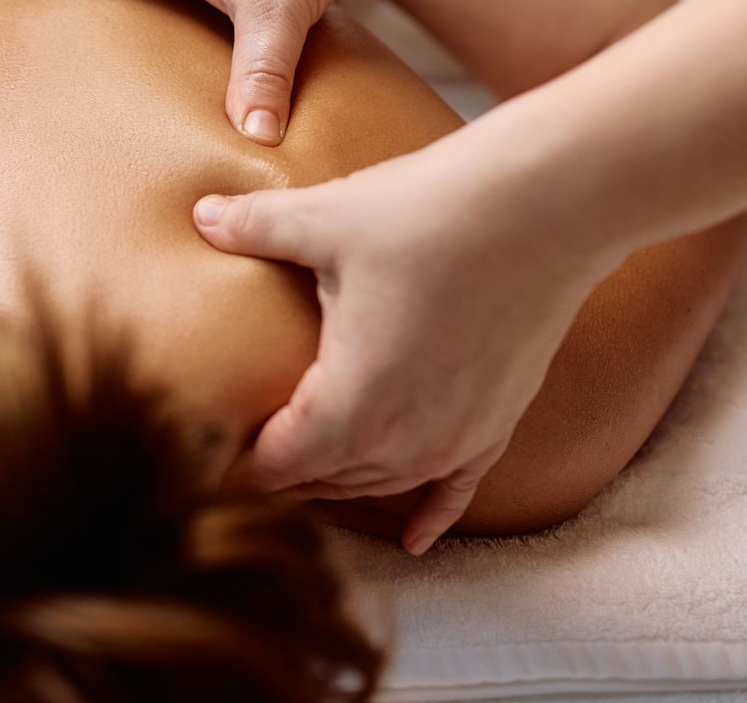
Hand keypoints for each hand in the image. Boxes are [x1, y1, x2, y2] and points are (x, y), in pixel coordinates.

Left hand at [189, 129, 607, 552]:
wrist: (547, 206)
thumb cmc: (433, 213)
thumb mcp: (327, 218)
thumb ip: (255, 226)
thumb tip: (200, 215)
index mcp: (353, 406)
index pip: (275, 467)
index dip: (235, 463)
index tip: (205, 452)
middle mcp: (407, 442)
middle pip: (323, 482)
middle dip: (280, 474)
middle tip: (237, 453)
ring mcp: (457, 438)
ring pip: (379, 485)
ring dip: (338, 481)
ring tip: (298, 471)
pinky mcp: (497, 422)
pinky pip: (454, 488)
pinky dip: (428, 512)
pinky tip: (414, 539)